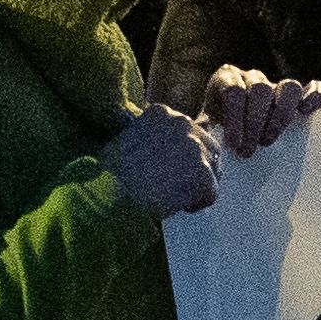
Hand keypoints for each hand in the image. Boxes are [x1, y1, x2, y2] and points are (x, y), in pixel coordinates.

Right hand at [103, 106, 222, 216]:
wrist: (108, 194)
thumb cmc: (110, 175)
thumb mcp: (128, 141)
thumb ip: (152, 137)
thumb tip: (169, 151)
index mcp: (163, 113)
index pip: (189, 131)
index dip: (181, 154)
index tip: (167, 169)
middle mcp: (183, 123)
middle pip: (208, 147)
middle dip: (197, 168)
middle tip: (177, 186)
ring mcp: (195, 148)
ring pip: (212, 170)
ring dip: (196, 185)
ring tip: (173, 196)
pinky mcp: (203, 174)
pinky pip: (211, 193)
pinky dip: (196, 204)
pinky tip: (176, 206)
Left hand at [195, 66, 319, 158]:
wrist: (229, 142)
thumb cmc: (215, 136)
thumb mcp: (204, 131)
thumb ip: (203, 130)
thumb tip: (203, 135)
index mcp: (226, 78)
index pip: (235, 91)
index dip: (235, 118)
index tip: (235, 144)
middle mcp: (251, 76)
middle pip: (260, 90)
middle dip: (255, 123)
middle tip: (249, 150)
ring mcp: (276, 84)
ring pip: (288, 87)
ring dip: (280, 117)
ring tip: (268, 141)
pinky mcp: (296, 97)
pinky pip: (312, 88)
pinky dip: (314, 96)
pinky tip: (306, 112)